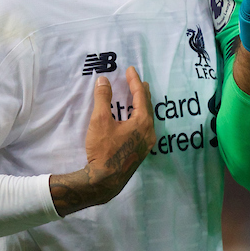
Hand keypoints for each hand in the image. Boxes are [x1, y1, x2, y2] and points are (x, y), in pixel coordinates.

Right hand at [50, 66, 155, 215]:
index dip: (134, 81)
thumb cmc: (103, 150)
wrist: (105, 180)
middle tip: (138, 81)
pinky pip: (144, 128)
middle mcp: (149, 132)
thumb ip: (103, 98)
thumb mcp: (100, 121)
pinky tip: (134, 120)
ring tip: (139, 97)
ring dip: (142, 105)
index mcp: (142, 122)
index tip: (131, 69)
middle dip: (142, 92)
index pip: (140, 96)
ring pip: (147, 118)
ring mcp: (147, 143)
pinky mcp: (141, 152)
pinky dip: (140, 117)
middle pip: (147, 107)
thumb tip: (103, 80)